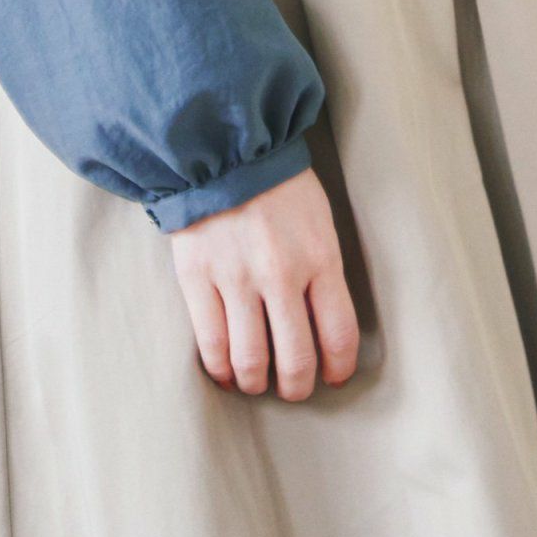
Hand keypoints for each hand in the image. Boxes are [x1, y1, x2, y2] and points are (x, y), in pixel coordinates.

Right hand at [169, 167, 359, 400]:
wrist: (224, 147)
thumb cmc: (278, 185)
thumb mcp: (319, 221)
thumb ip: (324, 270)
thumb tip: (324, 325)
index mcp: (320, 257)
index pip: (339, 334)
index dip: (338, 367)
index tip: (332, 376)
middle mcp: (281, 274)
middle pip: (296, 359)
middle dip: (297, 387)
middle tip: (293, 389)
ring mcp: (236, 278)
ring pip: (251, 360)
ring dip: (256, 382)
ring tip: (257, 381)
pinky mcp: (198, 278)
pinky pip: (211, 343)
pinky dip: (220, 368)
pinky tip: (226, 369)